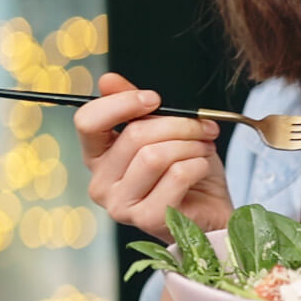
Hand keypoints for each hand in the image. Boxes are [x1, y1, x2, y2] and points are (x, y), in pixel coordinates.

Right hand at [75, 72, 232, 240]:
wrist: (213, 211)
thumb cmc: (187, 172)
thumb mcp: (162, 131)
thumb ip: (134, 108)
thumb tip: (107, 80)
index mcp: (98, 158)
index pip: (88, 121)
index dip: (122, 103)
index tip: (154, 99)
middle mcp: (101, 184)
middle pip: (134, 135)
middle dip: (178, 124)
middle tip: (204, 127)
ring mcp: (121, 206)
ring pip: (155, 155)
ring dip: (190, 145)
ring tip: (204, 148)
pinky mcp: (147, 219)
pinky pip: (176, 175)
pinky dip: (198, 165)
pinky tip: (201, 169)